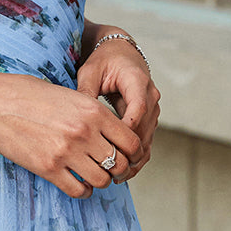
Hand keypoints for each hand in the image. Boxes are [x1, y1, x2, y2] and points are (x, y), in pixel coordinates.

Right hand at [0, 71, 143, 197]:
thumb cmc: (26, 94)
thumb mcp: (68, 94)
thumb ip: (91, 113)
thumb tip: (110, 133)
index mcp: (93, 110)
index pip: (132, 141)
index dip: (132, 152)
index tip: (124, 154)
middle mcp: (84, 132)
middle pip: (120, 164)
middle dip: (118, 168)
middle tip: (110, 168)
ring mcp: (66, 152)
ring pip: (102, 180)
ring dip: (100, 181)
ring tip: (91, 175)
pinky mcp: (48, 168)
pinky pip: (78, 190)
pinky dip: (82, 190)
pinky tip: (76, 183)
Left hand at [75, 37, 159, 180]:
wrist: (120, 53)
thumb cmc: (103, 61)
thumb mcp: (90, 72)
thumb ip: (86, 92)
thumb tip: (77, 117)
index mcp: (138, 81)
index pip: (138, 110)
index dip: (125, 131)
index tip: (109, 148)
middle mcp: (151, 95)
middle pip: (145, 129)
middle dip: (129, 152)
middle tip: (111, 171)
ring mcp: (153, 108)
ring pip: (148, 138)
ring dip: (134, 159)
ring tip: (116, 177)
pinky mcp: (149, 118)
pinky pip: (146, 140)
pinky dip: (136, 156)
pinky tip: (123, 172)